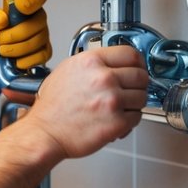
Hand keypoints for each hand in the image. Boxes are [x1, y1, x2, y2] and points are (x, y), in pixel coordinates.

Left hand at [0, 0, 51, 68]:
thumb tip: (3, 20)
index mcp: (24, 5)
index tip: (19, 5)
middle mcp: (37, 18)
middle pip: (38, 22)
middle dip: (15, 34)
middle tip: (0, 40)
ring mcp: (43, 35)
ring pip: (38, 40)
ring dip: (17, 48)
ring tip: (3, 51)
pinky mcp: (44, 52)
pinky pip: (42, 56)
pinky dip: (26, 61)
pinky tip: (16, 62)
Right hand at [25, 46, 148, 158]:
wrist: (44, 133)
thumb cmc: (52, 107)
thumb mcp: (67, 70)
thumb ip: (93, 64)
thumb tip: (114, 63)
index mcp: (91, 61)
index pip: (131, 54)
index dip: (138, 62)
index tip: (138, 68)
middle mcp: (103, 78)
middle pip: (141, 75)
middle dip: (138, 85)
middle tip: (130, 91)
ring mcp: (112, 100)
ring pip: (142, 97)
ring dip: (134, 103)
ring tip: (119, 108)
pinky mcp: (117, 122)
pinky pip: (137, 116)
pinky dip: (130, 120)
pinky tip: (116, 120)